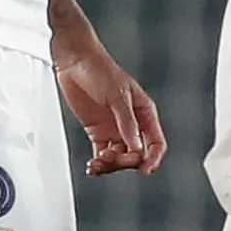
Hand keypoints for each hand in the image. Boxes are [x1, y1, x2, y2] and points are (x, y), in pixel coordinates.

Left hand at [54, 34, 165, 175]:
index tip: (145, 170)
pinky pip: (102, 154)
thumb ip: (127, 123)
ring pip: (119, 157)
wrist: (75, 61)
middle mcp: (131, 123)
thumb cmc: (100, 70)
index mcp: (144, 112)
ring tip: (97, 163)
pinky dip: (98, 163)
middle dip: (126, 161)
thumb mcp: (118, 96)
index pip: (156, 142)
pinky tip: (93, 166)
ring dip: (110, 164)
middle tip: (112, 159)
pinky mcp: (97, 132)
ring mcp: (114, 129)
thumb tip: (136, 148)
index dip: (153, 158)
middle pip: (136, 154)